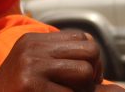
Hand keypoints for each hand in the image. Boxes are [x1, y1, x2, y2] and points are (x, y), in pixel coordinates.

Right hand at [0, 31, 124, 91]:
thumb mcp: (45, 77)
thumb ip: (76, 73)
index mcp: (34, 41)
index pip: (82, 38)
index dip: (92, 60)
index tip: (84, 79)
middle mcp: (32, 48)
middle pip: (89, 50)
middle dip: (94, 73)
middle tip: (82, 88)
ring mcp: (30, 66)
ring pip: (84, 70)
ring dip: (84, 89)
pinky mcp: (30, 84)